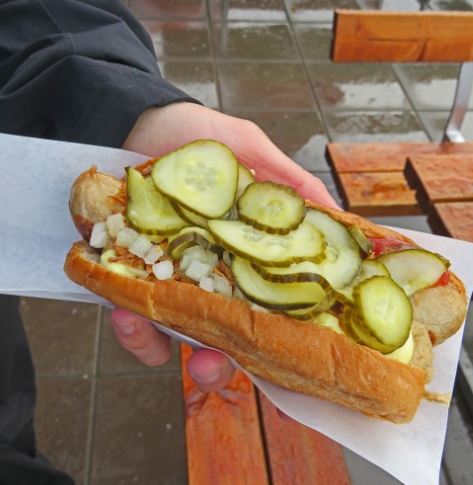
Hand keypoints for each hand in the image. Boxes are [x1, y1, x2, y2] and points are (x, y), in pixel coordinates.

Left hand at [117, 101, 338, 391]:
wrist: (140, 117)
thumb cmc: (199, 135)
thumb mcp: (250, 149)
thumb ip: (288, 183)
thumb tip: (336, 215)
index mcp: (240, 256)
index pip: (263, 306)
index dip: (274, 341)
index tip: (285, 366)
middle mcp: (205, 275)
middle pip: (216, 337)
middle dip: (215, 365)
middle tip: (211, 367)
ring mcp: (164, 278)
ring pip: (167, 338)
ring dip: (159, 348)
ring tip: (150, 331)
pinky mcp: (125, 272)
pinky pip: (127, 314)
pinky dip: (129, 325)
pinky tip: (125, 312)